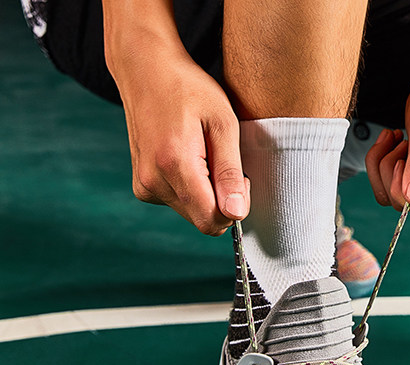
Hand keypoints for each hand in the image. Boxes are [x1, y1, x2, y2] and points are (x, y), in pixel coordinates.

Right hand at [112, 41, 249, 235]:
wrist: (146, 70)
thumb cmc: (189, 89)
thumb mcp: (223, 124)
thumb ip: (230, 172)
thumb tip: (236, 214)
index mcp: (174, 164)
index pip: (212, 220)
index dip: (234, 207)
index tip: (240, 178)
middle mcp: (153, 180)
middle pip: (202, 220)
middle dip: (221, 200)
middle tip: (221, 161)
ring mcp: (144, 185)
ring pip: (192, 213)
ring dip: (206, 193)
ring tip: (202, 154)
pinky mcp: (142, 185)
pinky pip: (178, 203)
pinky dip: (191, 189)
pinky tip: (187, 158)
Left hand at [365, 64, 409, 219]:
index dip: (402, 187)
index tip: (402, 153)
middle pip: (406, 204)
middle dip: (390, 171)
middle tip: (399, 140)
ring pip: (395, 197)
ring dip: (384, 165)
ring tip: (397, 138)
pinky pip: (393, 186)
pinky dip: (384, 164)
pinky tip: (394, 143)